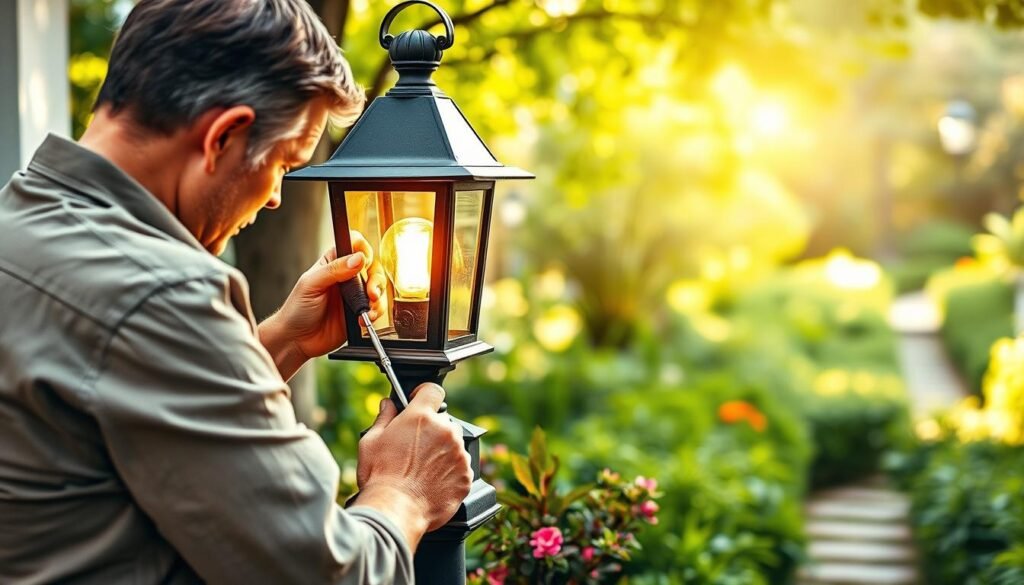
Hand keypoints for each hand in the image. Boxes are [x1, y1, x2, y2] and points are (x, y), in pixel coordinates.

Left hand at [258, 234, 386, 378]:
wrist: (297, 339)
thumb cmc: (297, 309)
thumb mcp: (311, 284)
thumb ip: (334, 270)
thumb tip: (358, 258)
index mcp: (333, 263)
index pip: (354, 245)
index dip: (363, 249)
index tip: (363, 261)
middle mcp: (347, 277)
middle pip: (373, 266)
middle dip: (376, 278)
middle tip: (370, 292)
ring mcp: (354, 295)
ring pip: (378, 287)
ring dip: (377, 298)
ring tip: (367, 309)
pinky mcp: (360, 312)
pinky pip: (376, 308)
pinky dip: (375, 313)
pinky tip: (364, 319)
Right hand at [353, 384, 472, 547]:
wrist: (396, 510)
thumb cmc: (381, 477)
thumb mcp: (370, 441)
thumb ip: (384, 417)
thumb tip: (388, 405)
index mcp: (421, 418)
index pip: (433, 391)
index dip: (424, 395)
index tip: (419, 401)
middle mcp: (445, 431)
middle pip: (443, 421)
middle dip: (431, 430)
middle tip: (415, 447)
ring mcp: (458, 453)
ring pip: (454, 444)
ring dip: (443, 451)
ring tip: (423, 468)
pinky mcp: (466, 475)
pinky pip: (461, 466)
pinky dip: (450, 471)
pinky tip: (432, 480)